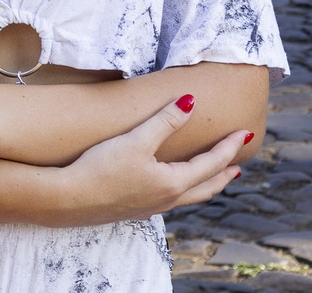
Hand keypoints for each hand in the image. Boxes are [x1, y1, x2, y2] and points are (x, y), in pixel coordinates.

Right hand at [39, 94, 248, 227]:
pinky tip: (173, 184)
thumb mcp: (137, 139)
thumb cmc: (100, 168)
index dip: (230, 147)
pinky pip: (171, 200)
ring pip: (189, 197)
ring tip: (213, 175)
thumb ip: (166, 121)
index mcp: (172, 183)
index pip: (212, 163)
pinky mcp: (134, 209)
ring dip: (206, 184)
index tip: (246, 133)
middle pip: (207, 187)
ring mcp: (150, 208)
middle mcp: (166, 200)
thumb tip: (191, 101)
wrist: (66, 200)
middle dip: (225, 173)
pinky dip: (185, 190)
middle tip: (239, 163)